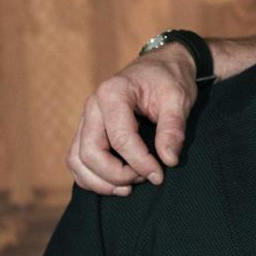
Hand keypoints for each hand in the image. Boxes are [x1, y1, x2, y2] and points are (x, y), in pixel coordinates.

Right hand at [66, 44, 198, 193]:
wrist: (161, 65)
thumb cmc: (170, 79)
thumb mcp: (179, 98)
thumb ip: (173, 128)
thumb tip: (169, 160)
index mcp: (113, 93)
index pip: (120, 139)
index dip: (139, 162)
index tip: (159, 175)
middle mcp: (93, 106)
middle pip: (90, 152)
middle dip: (116, 175)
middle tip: (145, 179)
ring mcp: (87, 118)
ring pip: (77, 160)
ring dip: (99, 181)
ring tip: (128, 189)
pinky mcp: (87, 129)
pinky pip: (77, 159)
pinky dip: (91, 177)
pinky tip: (114, 185)